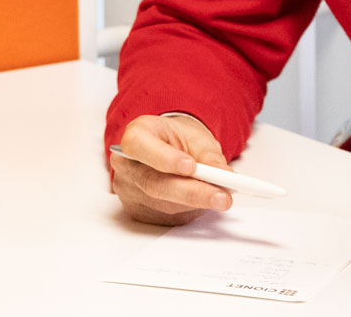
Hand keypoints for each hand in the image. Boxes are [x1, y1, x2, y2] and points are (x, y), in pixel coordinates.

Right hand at [109, 113, 233, 224]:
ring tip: (219, 197)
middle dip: (191, 192)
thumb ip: (209, 156)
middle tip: (221, 196)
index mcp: (136, 135)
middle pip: (153, 183)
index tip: (192, 167)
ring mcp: (128, 190)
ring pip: (162, 204)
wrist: (168, 150)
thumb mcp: (196, 138)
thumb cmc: (177, 140)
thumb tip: (225, 176)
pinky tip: (199, 201)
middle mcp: (125, 164)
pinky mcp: (136, 211)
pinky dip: (188, 211)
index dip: (164, 158)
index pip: (139, 145)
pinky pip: (166, 216)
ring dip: (195, 204)